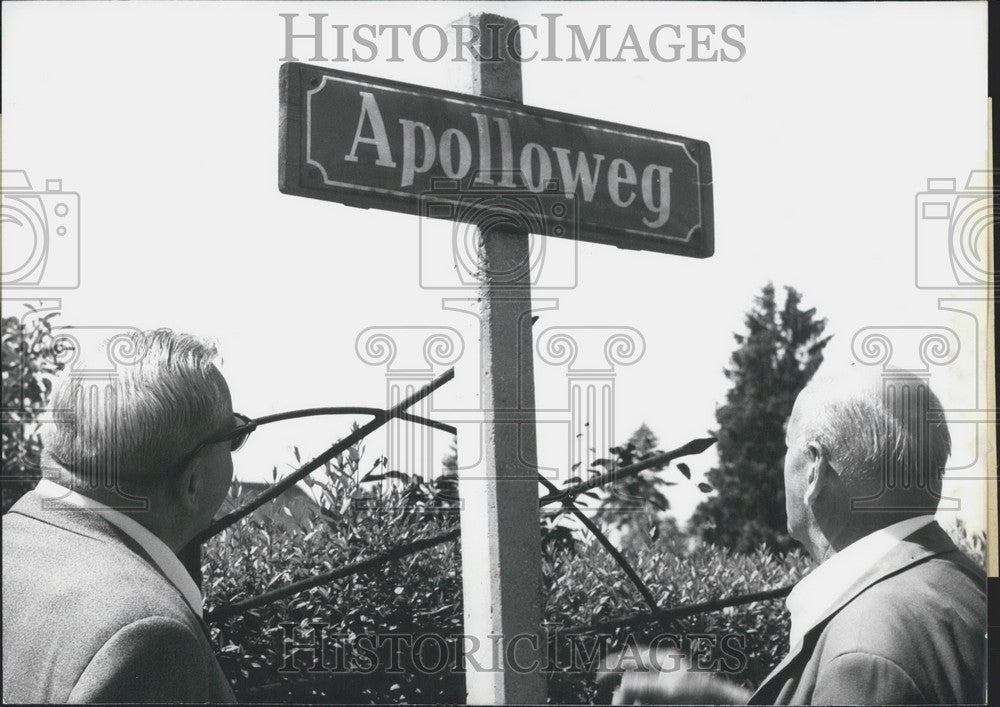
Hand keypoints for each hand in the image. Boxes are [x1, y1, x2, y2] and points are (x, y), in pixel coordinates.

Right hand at [595, 647, 751, 704]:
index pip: (632, 656)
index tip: (599, 676)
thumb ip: (643, 684)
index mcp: (665, 659)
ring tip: (624, 704)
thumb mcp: (669, 688)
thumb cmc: (705, 694)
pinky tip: (638, 704)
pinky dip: (643, 701)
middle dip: (622, 688)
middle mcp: (667, 670)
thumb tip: (621, 684)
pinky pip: (653, 698)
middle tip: (614, 701)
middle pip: (635, 676)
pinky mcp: (675, 698)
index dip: (613, 665)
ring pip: (643, 690)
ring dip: (632, 697)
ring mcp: (671, 686)